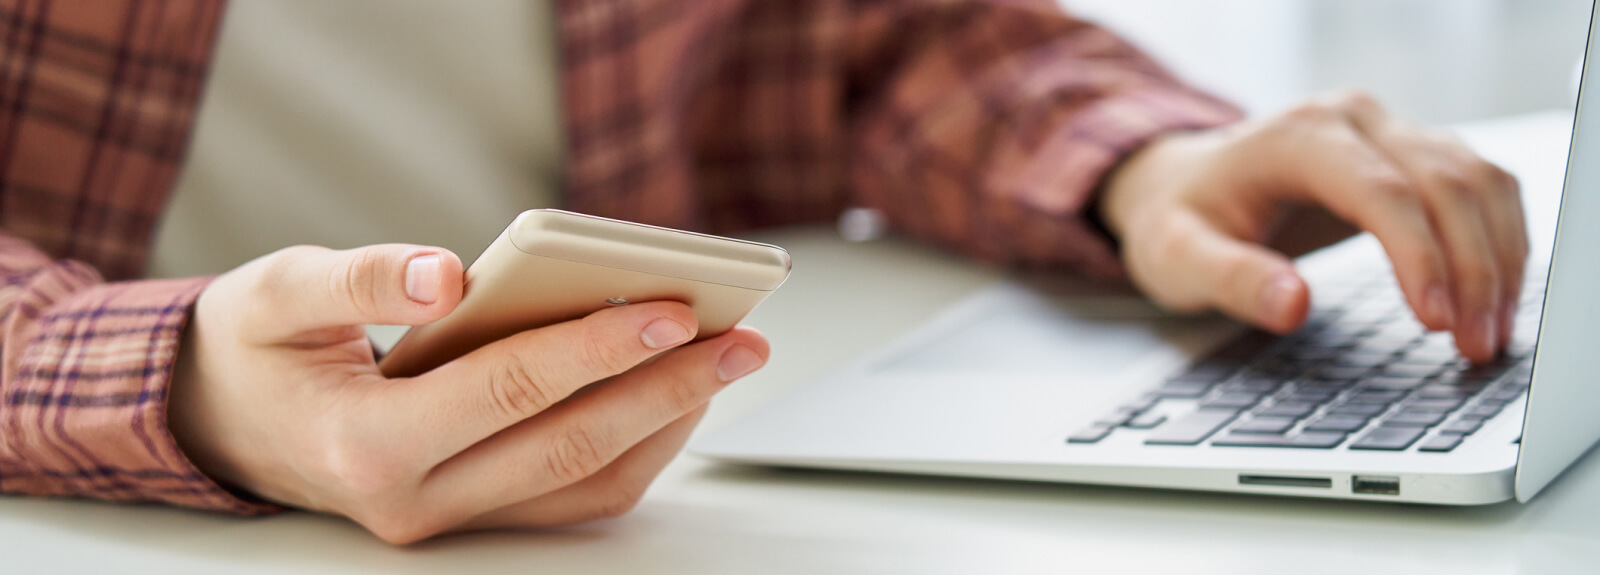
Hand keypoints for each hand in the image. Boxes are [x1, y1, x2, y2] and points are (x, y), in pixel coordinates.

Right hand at [167, 244, 768, 543]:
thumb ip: (361, 278)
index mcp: (367, 444)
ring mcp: (448, 520)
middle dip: (665, 392)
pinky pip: (574, 496)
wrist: (219, 421)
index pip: (507, 392)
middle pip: (568, 447)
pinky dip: (636, 448)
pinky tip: (674, 393)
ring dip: (666, 425)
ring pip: (584, 486)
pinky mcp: (473, 516)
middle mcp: (414, 500)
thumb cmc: (256, 348)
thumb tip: (449, 272)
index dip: (596, 349)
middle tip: (740, 340)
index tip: (672, 307)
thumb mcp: (278, 291)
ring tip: (726, 360)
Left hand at [1099, 92, 1525, 362]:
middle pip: (1445, 183)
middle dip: (1473, 269)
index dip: (1419, 255)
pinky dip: (1500, 241)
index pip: (1381, 190)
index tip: (1436, 321)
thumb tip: (1292, 305)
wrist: (1182, 185)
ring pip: (1478, 182)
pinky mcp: (1413, 154)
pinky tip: (1497, 297)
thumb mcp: (1178, 258)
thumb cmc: (1178, 221)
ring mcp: (1389, 131)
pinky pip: (1481, 188)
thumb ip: (1230, 280)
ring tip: (1491, 334)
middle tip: (1476, 346)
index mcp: (1297, 136)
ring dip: (1500, 258)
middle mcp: (1352, 120)